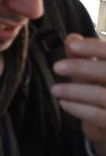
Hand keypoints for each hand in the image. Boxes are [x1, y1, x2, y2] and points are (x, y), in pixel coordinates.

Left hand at [52, 33, 105, 154]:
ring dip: (74, 91)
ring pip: (102, 96)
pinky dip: (79, 109)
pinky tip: (64, 103)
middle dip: (82, 68)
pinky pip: (100, 116)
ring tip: (55, 89)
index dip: (94, 47)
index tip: (71, 45)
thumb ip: (85, 55)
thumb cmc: (104, 91)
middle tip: (57, 67)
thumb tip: (71, 38)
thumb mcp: (96, 72)